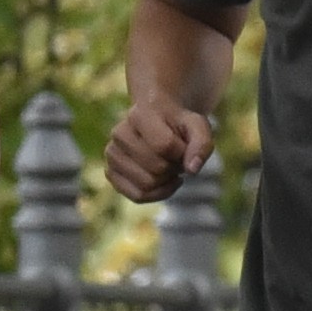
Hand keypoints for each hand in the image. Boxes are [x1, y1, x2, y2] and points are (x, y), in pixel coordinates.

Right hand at [99, 92, 217, 207]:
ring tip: (169, 166)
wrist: (159, 121)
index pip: (164, 146)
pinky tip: (164, 182)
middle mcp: (119, 133)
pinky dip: (157, 194)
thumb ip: (202, 144)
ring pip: (146, 185)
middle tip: (177, 157)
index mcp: (139, 114)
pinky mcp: (110, 172)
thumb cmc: (180, 124)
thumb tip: (192, 170)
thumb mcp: (198, 126)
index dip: (182, 152)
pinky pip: (137, 196)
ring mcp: (112, 154)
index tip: (184, 144)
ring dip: (166, 181)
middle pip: (157, 169)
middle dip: (175, 167)